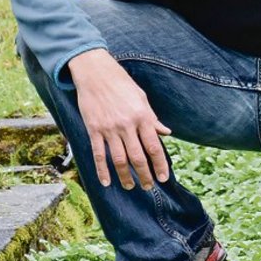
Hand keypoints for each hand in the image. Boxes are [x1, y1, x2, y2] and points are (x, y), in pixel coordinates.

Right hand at [67, 48, 171, 190]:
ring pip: (119, 159)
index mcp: (142, 117)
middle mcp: (127, 125)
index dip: (160, 165)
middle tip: (148, 186)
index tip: (163, 178)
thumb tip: (166, 133)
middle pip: (138, 157)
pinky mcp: (94, 129)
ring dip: (125, 176)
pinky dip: (102, 170)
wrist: (96, 73)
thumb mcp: (142, 98)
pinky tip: (106, 182)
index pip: (154, 147)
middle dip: (144, 175)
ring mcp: (109, 129)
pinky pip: (98, 154)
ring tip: (130, 186)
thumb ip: (152, 118)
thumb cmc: (121, 84)